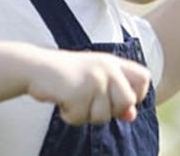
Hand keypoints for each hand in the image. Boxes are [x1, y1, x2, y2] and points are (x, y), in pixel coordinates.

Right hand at [25, 49, 149, 125]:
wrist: (35, 66)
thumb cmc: (65, 75)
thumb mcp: (93, 81)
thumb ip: (114, 95)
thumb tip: (132, 115)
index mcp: (112, 62)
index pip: (144, 77)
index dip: (137, 94)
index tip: (116, 98)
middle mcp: (106, 67)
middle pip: (127, 102)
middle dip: (109, 111)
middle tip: (88, 101)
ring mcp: (93, 78)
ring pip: (103, 116)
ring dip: (85, 114)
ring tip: (71, 97)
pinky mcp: (78, 90)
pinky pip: (80, 118)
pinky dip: (69, 115)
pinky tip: (61, 100)